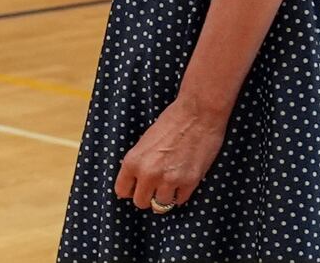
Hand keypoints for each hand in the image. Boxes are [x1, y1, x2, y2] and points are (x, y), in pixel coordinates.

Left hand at [114, 98, 228, 212]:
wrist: (198, 113)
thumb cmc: (171, 121)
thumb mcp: (145, 141)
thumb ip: (139, 163)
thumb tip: (137, 181)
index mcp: (133, 161)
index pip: (121, 191)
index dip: (130, 189)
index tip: (137, 187)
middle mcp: (148, 174)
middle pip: (140, 202)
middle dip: (148, 195)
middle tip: (155, 186)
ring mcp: (169, 180)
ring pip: (161, 205)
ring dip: (165, 196)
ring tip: (171, 181)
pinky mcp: (189, 182)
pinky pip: (180, 200)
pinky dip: (180, 193)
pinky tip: (183, 179)